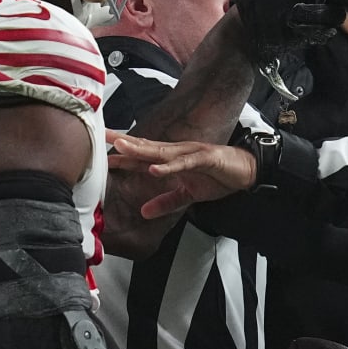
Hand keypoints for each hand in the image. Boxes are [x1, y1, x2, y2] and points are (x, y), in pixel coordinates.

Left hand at [106, 132, 257, 218]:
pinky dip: (170, 166)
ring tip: (122, 149)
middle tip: (101, 136)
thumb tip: (144, 212)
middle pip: (146, 147)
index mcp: (173, 160)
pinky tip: (155, 168)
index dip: (123, 155)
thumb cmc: (219, 177)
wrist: (247, 171)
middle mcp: (178, 152)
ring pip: (162, 152)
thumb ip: (166, 202)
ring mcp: (191, 154)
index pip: (143, 156)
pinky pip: (185, 163)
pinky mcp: (205, 159)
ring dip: (141, 150)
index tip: (101, 154)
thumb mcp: (188, 195)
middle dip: (124, 143)